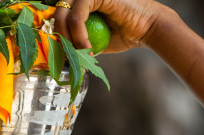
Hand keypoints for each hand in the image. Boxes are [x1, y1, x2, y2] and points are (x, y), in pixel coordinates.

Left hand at [53, 0, 168, 52]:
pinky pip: (76, 17)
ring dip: (67, 40)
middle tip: (68, 58)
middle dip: (58, 39)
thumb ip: (78, 40)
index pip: (58, 15)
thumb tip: (61, 52)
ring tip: (80, 56)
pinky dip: (78, 36)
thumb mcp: (96, 39)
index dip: (55, 34)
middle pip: (56, 13)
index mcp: (80, 1)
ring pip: (63, 15)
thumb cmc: (126, 34)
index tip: (62, 56)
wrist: (148, 28)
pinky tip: (87, 49)